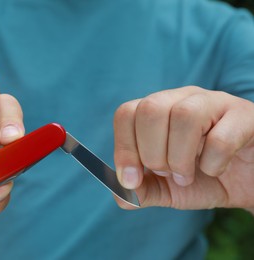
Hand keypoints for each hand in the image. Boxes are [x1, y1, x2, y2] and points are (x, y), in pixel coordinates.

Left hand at [114, 86, 253, 210]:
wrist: (247, 183)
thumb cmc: (203, 178)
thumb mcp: (166, 189)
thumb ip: (141, 191)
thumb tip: (119, 193)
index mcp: (159, 111)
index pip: (127, 114)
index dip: (124, 148)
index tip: (132, 179)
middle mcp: (183, 99)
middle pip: (150, 109)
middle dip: (152, 153)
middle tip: (168, 173)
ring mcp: (215, 102)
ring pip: (183, 116)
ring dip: (179, 158)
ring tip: (187, 174)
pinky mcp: (245, 116)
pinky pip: (220, 137)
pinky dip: (212, 164)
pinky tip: (216, 169)